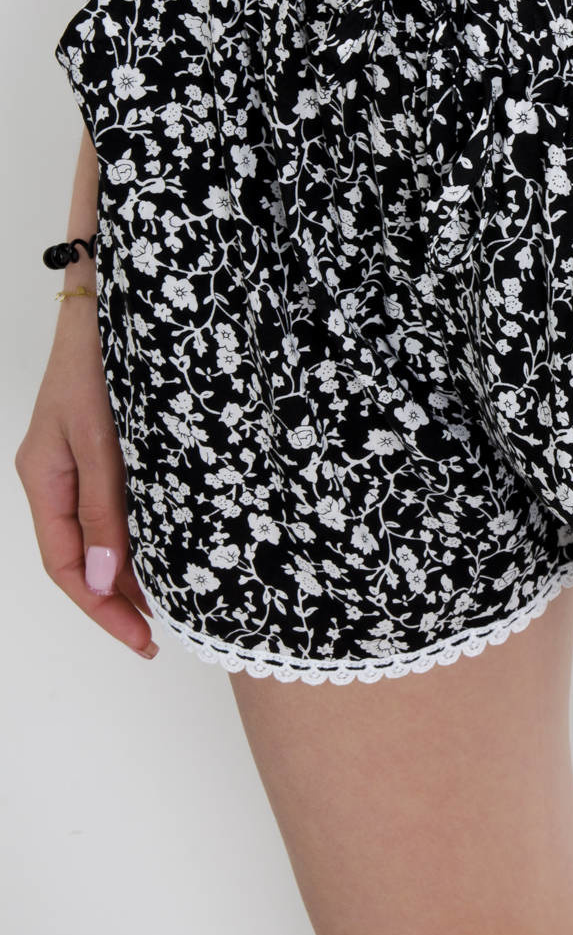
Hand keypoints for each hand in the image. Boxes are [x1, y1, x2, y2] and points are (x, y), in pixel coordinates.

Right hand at [15, 293, 157, 660]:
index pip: (65, 566)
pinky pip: (113, 507)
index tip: (141, 639)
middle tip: (159, 636)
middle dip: (116, 600)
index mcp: (43, 478)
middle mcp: (56, 476)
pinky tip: (164, 552)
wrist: (114, 296)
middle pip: (79, 559)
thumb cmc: (101, 360)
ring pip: (98, 535)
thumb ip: (103, 507)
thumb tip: (100, 580)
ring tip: (166, 606)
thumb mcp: (102, 439)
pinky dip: (136, 537)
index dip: (101, 609)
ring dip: (128, 573)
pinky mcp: (105, 446)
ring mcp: (78, 461)